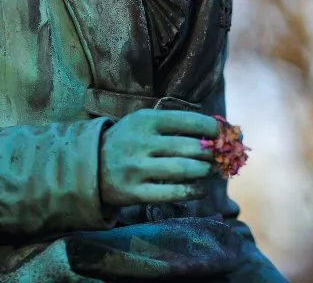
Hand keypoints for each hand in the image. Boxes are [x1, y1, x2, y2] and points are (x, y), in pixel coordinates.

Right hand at [98, 109, 218, 207]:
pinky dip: (192, 191)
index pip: (188, 121)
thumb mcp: (142, 122)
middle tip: (220, 156)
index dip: (211, 128)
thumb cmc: (126, 140)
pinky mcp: (134, 192)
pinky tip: (201, 189)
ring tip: (211, 171)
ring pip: (183, 170)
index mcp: (146, 120)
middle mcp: (141, 142)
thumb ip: (173, 124)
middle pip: (189, 147)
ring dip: (204, 171)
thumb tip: (215, 129)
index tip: (223, 133)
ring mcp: (137, 168)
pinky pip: (172, 193)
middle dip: (211, 153)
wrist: (89, 166)